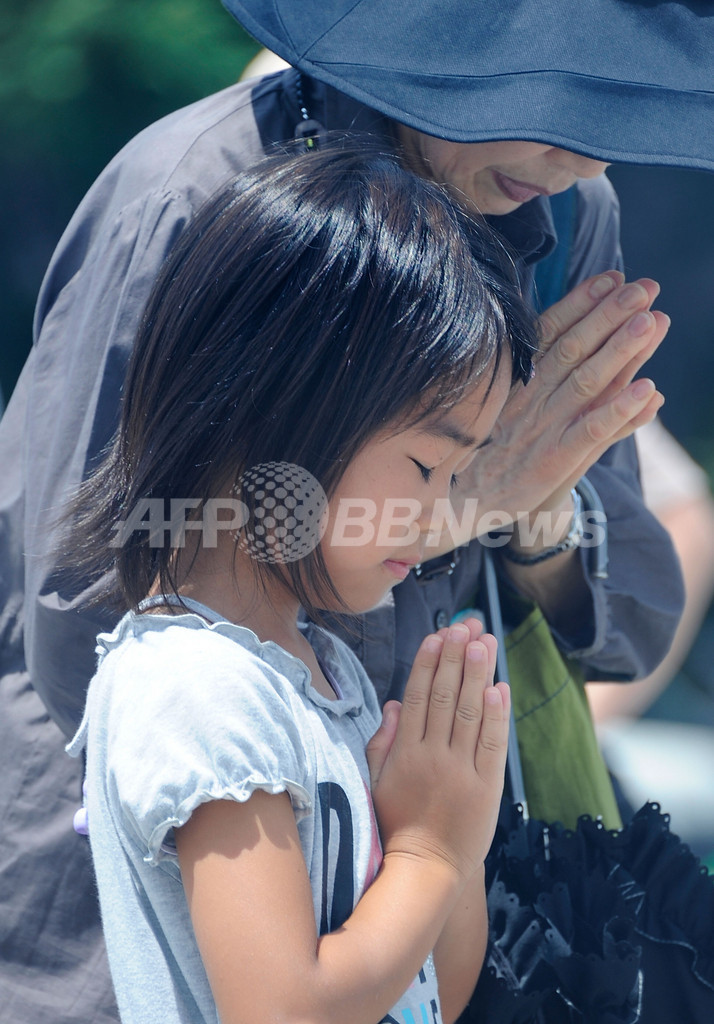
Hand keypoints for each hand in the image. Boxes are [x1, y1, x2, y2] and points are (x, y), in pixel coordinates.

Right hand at [367, 620, 508, 883]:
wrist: (426, 868)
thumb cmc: (397, 823)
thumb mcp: (377, 781)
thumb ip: (383, 741)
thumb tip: (395, 704)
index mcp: (404, 753)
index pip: (417, 697)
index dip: (428, 664)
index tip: (437, 636)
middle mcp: (433, 757)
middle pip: (445, 697)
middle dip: (456, 658)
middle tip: (465, 627)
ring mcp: (461, 771)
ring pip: (470, 713)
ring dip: (478, 675)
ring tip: (484, 642)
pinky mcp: (486, 787)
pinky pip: (493, 745)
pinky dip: (497, 715)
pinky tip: (499, 688)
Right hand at [424, 272, 667, 551]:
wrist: (448, 510)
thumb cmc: (470, 456)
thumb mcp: (479, 409)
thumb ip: (509, 374)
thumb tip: (521, 335)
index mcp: (509, 382)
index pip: (549, 333)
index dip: (582, 303)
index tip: (611, 277)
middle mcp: (526, 399)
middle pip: (572, 348)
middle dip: (610, 314)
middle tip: (645, 287)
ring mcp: (539, 429)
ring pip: (586, 381)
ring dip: (621, 349)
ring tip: (654, 320)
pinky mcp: (551, 463)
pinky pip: (590, 432)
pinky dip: (620, 411)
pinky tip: (649, 390)